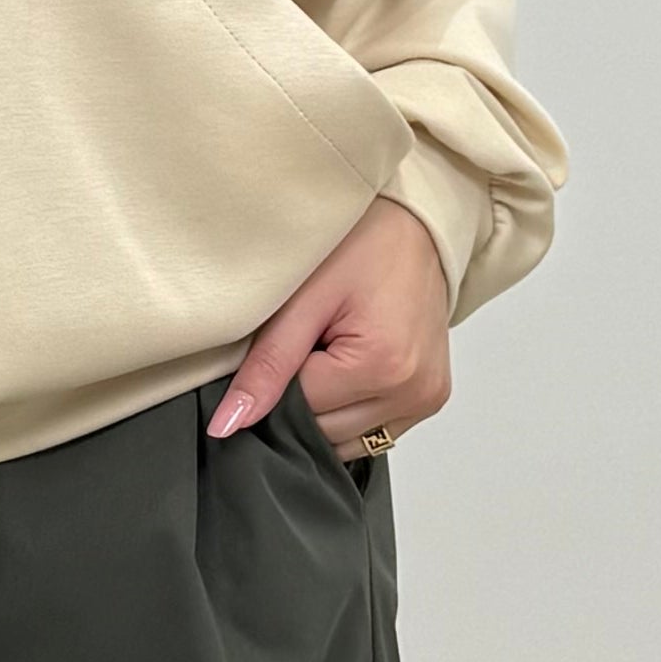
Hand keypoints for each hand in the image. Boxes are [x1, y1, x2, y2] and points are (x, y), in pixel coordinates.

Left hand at [211, 196, 449, 457]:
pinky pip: (374, 430)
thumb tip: (230, 424)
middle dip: (302, 395)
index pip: (299, 411)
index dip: (277, 379)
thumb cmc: (365, 242)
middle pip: (323, 431)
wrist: (417, 221)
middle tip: (306, 340)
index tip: (283, 340)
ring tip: (330, 350)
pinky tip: (349, 365)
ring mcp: (426, 398)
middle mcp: (413, 390)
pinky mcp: (431, 398)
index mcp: (383, 365)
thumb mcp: (303, 298)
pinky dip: (351, 408)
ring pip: (346, 440)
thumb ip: (267, 366)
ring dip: (327, 407)